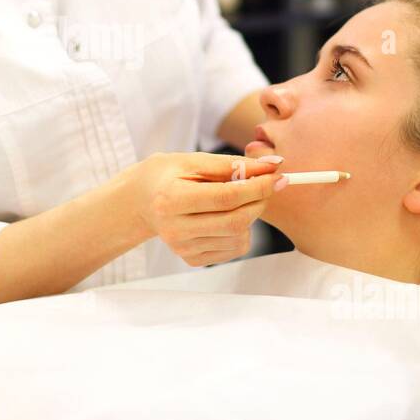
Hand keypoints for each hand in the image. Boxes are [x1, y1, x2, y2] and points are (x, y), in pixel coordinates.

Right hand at [130, 151, 283, 266]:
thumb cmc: (168, 175)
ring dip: (249, 215)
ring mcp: (183, 248)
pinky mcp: (192, 259)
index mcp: (171, 200)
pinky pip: (233, 248)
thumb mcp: (194, 161)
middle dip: (259, 202)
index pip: (226, 197)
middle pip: (235, 221)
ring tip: (234, 199)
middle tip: (266, 185)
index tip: (278, 176)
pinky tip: (224, 216)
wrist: (141, 202)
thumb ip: (233, 164)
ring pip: (238, 237)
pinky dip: (240, 230)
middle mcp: (175, 229)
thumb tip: (273, 165)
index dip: (257, 187)